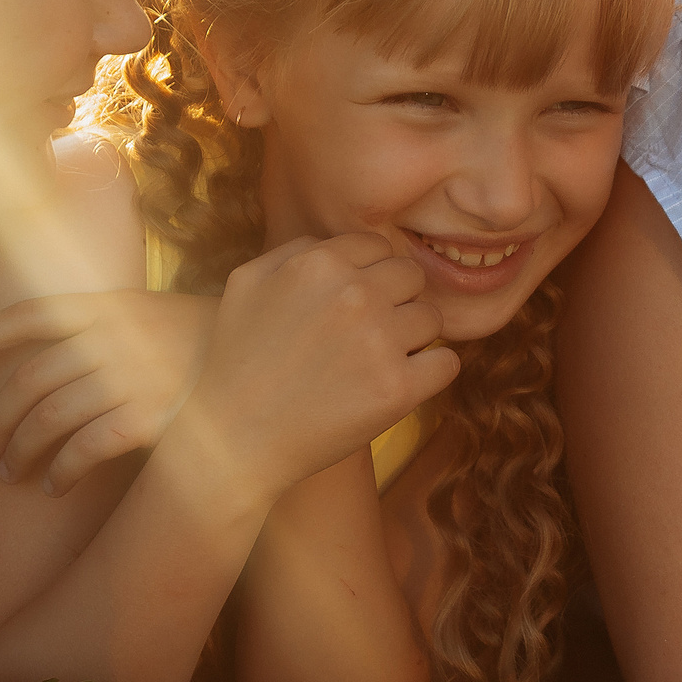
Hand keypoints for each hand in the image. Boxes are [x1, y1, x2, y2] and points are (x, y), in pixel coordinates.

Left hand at [0, 288, 222, 493]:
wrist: (267, 369)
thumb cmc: (204, 344)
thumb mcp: (151, 312)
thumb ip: (101, 323)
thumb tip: (48, 349)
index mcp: (108, 306)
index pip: (29, 314)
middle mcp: (112, 340)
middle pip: (29, 381)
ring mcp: (129, 379)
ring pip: (48, 420)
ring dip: (21, 452)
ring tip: (11, 472)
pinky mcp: (147, 419)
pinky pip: (84, 450)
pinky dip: (61, 471)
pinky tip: (53, 485)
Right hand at [182, 233, 457, 503]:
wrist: (234, 437)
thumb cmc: (237, 360)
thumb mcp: (247, 281)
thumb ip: (296, 249)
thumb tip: (340, 245)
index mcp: (320, 264)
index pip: (378, 247)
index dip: (370, 275)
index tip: (354, 303)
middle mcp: (355, 295)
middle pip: (411, 278)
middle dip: (395, 301)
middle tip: (369, 333)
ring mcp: (380, 342)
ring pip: (432, 318)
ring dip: (412, 337)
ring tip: (377, 360)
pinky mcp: (397, 389)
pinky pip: (446, 363)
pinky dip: (431, 372)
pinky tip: (402, 381)